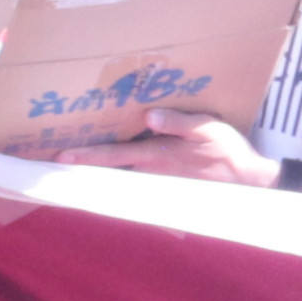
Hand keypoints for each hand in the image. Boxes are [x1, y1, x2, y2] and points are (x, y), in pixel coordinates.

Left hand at [57, 106, 280, 187]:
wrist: (248, 181)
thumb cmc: (228, 151)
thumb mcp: (209, 128)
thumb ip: (179, 122)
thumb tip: (150, 117)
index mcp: (157, 155)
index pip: (114, 155)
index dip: (87, 156)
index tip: (61, 156)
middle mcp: (150, 171)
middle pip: (108, 169)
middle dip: (83, 164)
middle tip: (53, 160)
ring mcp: (156, 180)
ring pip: (118, 175)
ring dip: (96, 170)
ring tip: (71, 162)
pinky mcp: (164, 184)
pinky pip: (133, 180)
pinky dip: (116, 176)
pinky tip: (104, 172)